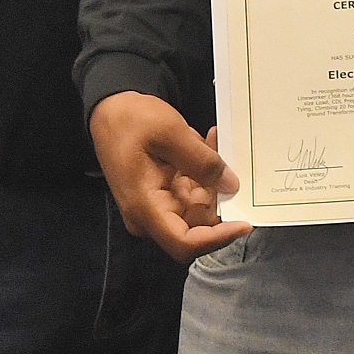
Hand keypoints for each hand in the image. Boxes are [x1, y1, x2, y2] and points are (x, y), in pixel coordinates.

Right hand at [89, 91, 249, 262]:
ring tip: (212, 141)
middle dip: (219, 195)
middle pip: (197, 225)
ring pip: (199, 206)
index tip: (244, 223)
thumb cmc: (129, 120)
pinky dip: (203, 172)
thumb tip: (231, 186)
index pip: (184, 243)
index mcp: (145, 206)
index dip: (217, 238)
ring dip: (212, 178)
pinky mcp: (163, 194)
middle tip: (227, 157)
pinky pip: (192, 192)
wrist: (109, 111)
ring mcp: (157, 205)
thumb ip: (201, 161)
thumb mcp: (170, 133)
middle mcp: (150, 214)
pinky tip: (206, 144)